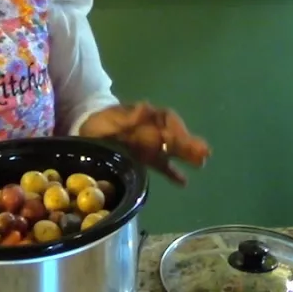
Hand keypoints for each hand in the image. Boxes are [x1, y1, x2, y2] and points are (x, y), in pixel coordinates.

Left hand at [79, 102, 210, 184]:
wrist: (88, 132)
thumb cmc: (100, 123)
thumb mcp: (110, 117)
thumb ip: (128, 117)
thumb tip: (146, 109)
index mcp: (145, 115)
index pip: (166, 119)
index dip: (175, 128)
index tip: (182, 138)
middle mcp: (152, 129)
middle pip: (173, 135)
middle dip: (187, 144)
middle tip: (204, 153)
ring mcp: (151, 144)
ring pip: (172, 149)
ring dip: (186, 155)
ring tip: (201, 163)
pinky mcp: (147, 159)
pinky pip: (162, 165)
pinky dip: (173, 172)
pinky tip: (183, 182)